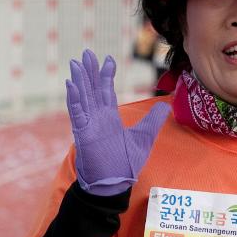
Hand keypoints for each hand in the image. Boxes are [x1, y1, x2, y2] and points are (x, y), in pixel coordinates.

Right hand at [66, 50, 169, 195]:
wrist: (113, 183)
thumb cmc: (125, 163)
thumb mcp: (144, 137)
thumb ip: (152, 121)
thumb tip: (165, 107)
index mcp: (109, 117)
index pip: (106, 91)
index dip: (106, 75)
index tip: (107, 59)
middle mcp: (97, 117)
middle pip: (92, 89)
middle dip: (89, 71)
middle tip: (85, 53)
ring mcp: (88, 124)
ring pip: (83, 97)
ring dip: (79, 80)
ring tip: (75, 63)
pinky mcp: (83, 133)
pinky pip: (77, 113)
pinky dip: (74, 99)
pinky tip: (71, 85)